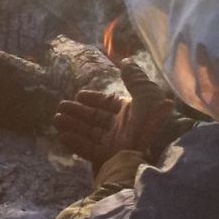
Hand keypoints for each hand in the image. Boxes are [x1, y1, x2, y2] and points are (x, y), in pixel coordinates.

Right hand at [55, 60, 177, 170]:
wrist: (163, 144)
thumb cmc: (155, 116)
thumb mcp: (146, 92)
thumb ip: (134, 77)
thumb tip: (125, 61)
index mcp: (131, 111)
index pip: (107, 104)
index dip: (93, 99)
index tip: (79, 95)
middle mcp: (121, 128)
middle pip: (94, 119)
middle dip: (77, 113)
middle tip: (60, 108)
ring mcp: (115, 144)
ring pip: (89, 134)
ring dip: (72, 126)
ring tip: (56, 119)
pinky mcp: (110, 158)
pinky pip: (89, 150)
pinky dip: (76, 144)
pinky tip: (62, 136)